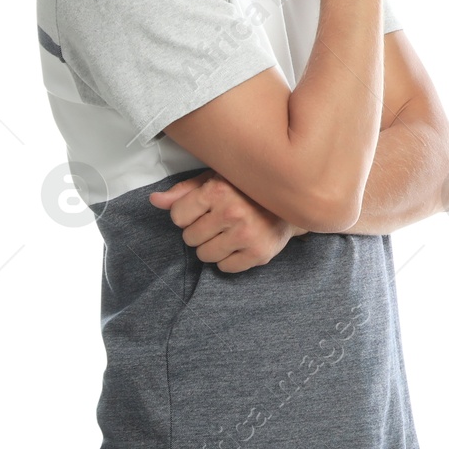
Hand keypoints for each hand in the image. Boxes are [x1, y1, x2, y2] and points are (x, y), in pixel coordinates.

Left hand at [150, 170, 306, 272]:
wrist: (294, 201)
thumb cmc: (247, 189)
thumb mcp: (215, 180)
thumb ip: (183, 192)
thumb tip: (154, 201)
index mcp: (218, 189)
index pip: (177, 216)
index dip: (188, 214)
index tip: (204, 209)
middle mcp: (233, 211)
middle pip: (189, 238)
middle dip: (200, 231)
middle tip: (220, 221)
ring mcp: (247, 234)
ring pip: (204, 255)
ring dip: (213, 247)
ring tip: (231, 232)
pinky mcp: (259, 253)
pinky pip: (225, 268)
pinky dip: (230, 259)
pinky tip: (242, 244)